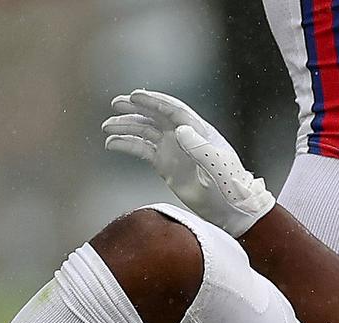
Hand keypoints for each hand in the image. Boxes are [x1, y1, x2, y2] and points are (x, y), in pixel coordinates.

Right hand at [102, 89, 274, 236]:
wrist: (231, 209)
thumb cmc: (231, 187)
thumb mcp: (218, 167)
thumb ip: (200, 149)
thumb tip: (180, 129)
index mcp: (199, 132)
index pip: (174, 110)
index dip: (154, 101)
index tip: (135, 96)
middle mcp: (184, 137)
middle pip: (156, 116)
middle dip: (135, 109)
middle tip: (116, 104)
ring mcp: (173, 149)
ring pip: (146, 131)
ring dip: (127, 126)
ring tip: (107, 127)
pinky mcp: (165, 164)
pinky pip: (142, 150)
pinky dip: (127, 145)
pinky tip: (112, 144)